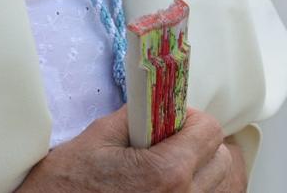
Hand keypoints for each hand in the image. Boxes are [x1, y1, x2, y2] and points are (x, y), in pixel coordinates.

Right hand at [15, 108, 241, 192]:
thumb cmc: (65, 186)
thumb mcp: (98, 137)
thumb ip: (137, 116)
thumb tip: (159, 102)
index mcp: (166, 172)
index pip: (211, 131)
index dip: (192, 119)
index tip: (173, 120)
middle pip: (221, 160)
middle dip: (199, 145)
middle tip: (168, 143)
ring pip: (215, 186)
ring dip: (197, 172)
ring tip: (163, 170)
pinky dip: (189, 191)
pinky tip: (160, 188)